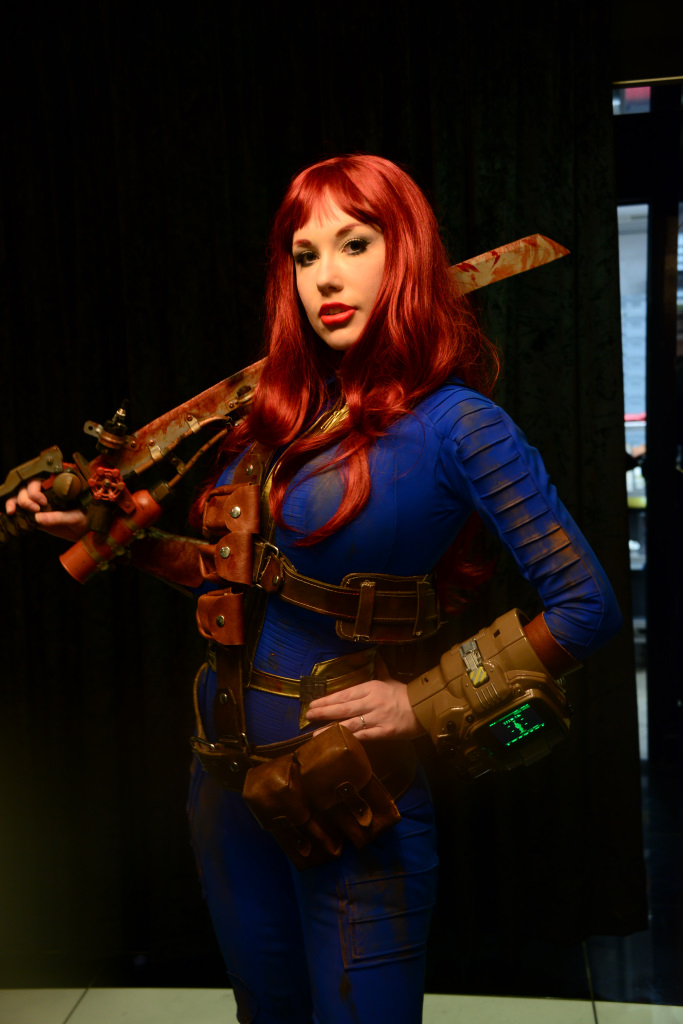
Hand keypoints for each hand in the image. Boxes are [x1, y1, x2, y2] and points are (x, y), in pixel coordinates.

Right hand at [5, 479, 88, 541]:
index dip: (36, 488)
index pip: (41, 479)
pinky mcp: (34, 514)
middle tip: (37, 508)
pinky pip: (19, 508)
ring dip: (17, 502)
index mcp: (58, 487)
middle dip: (27, 497)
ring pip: (21, 495)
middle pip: (27, 487)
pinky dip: (12, 507)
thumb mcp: (76, 517)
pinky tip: (10, 512)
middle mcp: (46, 492)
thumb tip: (38, 518)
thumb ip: (59, 517)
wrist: (85, 532)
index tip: (42, 501)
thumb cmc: (85, 519)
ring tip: (19, 511)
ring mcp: (38, 503)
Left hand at [306, 655, 425, 742]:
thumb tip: (376, 656)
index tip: (313, 704)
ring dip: (331, 729)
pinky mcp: (384, 732)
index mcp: (371, 687)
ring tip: (315, 734)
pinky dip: (349, 739)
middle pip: (343, 708)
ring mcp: (377, 718)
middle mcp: (372, 702)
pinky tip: (337, 742)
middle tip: (308, 716)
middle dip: (324, 712)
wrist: (426, 708)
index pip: (344, 694)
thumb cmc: (405, 694)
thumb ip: (380, 669)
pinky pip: (363, 737)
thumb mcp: (390, 679)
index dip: (327, 700)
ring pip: (350, 724)